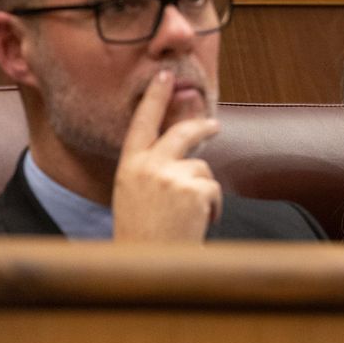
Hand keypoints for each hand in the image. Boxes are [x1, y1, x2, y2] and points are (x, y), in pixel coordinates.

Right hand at [112, 70, 221, 240]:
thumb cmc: (142, 233)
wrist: (148, 265)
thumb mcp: (136, 193)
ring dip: (202, 190)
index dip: (154, 98)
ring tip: (187, 215)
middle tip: (214, 125)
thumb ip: (152, 167)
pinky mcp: (194, 189)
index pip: (142, 122)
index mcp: (129, 165)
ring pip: (202, 167)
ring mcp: (171, 176)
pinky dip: (212, 207)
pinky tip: (196, 223)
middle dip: (201, 125)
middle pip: (182, 132)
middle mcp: (148, 165)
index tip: (164, 77)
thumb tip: (181, 145)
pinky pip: (213, 188)